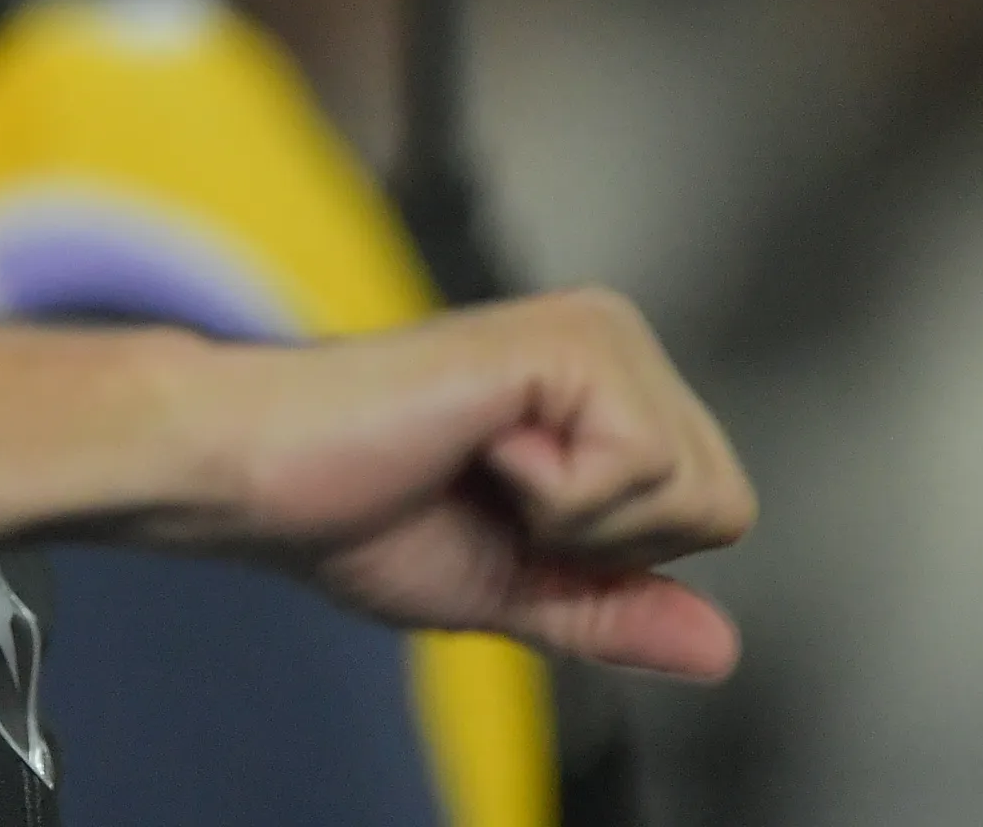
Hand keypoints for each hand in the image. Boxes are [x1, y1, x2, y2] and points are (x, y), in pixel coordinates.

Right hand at [149, 288, 756, 679]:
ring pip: (696, 492)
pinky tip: (477, 445)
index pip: (714, 512)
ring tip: (478, 464)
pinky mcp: (570, 340)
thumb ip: (613, 608)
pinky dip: (556, 496)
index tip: (503, 518)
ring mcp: (597, 331)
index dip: (611, 557)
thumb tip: (723, 650)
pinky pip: (641, 469)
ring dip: (576, 520)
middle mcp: (612, 339)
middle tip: (490, 494)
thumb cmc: (353, 512)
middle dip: (605, 543)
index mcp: (603, 387)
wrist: (259, 473)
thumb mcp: (510, 585)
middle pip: (723, 504)